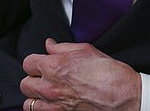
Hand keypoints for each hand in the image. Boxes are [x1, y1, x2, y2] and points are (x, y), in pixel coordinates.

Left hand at [20, 38, 140, 110]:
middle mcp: (51, 87)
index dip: (34, 61)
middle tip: (44, 76)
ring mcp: (55, 105)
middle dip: (33, 78)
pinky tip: (51, 104)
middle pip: (25, 84)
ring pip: (29, 103)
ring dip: (35, 96)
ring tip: (46, 92)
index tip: (41, 62)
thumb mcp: (85, 50)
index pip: (28, 63)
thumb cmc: (108, 72)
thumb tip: (50, 45)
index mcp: (54, 66)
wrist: (124, 95)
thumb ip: (62, 47)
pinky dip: (43, 109)